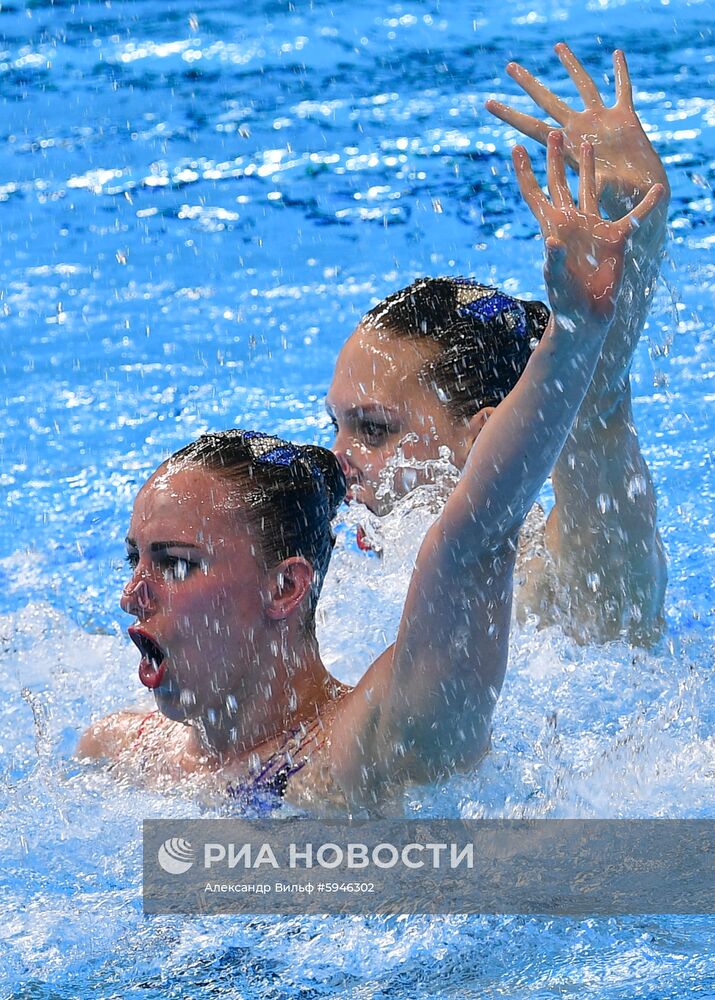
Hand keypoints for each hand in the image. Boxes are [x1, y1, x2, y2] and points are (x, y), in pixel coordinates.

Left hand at [486, 44, 667, 211]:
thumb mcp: (605, 193)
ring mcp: (601, 121)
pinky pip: (623, 89)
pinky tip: (616, 54)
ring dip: (572, 65)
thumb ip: (598, 186)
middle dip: (529, 84)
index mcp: (567, 149)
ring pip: (584, 86)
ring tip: (557, 46)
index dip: (511, 116)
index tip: (489, 104)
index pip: (532, 128)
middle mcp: (579, 130)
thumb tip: (592, 184)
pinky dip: (621, 72)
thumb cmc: (619, 201)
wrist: (640, 196)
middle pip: (548, 101)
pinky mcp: (625, 118)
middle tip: (509, 66)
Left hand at [513, 132, 664, 327]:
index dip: (526, 173)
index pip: (535, 195)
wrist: (585, 316)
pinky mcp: (615, 238)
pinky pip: (634, 217)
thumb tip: (551, 240)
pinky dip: (646, 204)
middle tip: (555, 132)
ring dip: (591, 167)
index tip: (517, 148)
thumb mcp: (557, 278)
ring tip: (589, 142)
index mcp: (553, 227)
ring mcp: (593, 227)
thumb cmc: (565, 300)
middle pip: (561, 182)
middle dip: (556, 158)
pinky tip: (658, 190)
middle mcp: (571, 222)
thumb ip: (554, 259)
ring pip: (592, 189)